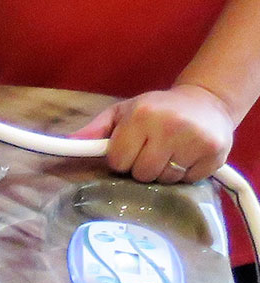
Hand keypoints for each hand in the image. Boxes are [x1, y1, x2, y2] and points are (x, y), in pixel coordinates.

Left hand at [75, 85, 237, 183]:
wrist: (208, 100)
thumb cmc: (157, 110)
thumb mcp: (124, 112)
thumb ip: (95, 130)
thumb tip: (68, 144)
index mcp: (143, 115)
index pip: (118, 161)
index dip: (122, 159)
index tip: (133, 147)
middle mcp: (171, 125)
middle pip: (141, 174)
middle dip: (142, 167)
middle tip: (154, 149)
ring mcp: (196, 140)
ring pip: (164, 181)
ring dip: (163, 173)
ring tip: (171, 152)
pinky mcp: (215, 153)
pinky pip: (189, 182)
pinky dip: (186, 174)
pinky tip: (188, 156)